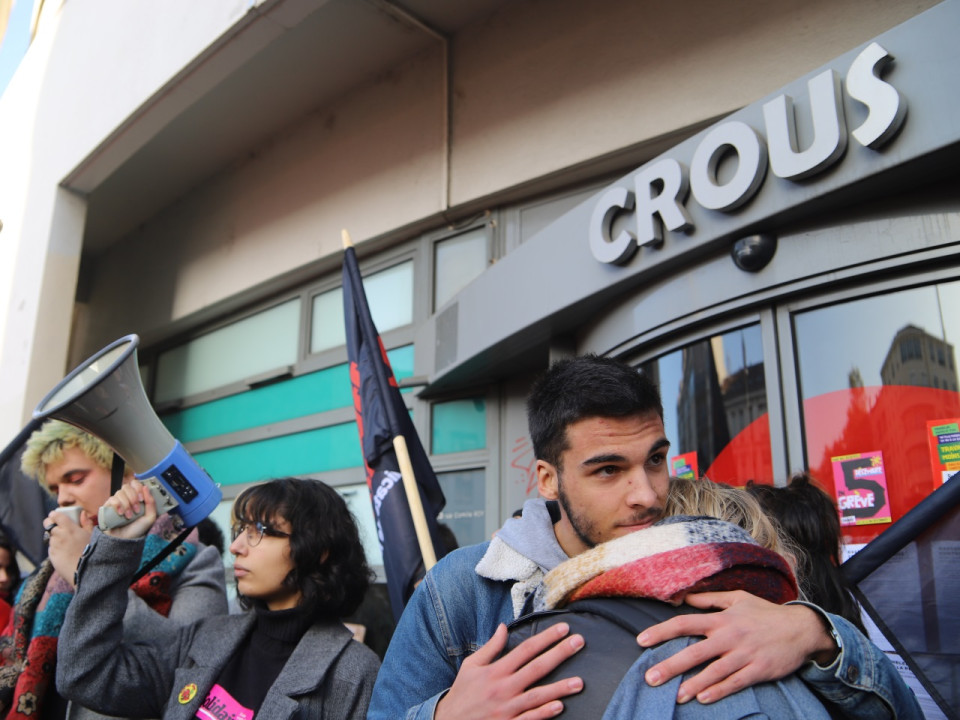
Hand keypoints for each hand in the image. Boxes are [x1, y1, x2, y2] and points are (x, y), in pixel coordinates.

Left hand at [44, 509, 94, 587]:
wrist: (85, 571)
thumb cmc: (92, 551)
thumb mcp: (92, 535)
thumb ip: (86, 523)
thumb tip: (82, 514)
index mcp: (69, 528)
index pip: (55, 516)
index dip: (54, 515)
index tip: (55, 515)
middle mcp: (59, 535)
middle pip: (48, 524)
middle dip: (51, 524)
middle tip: (57, 526)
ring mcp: (54, 546)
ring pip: (50, 537)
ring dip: (55, 537)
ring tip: (66, 543)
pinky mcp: (51, 555)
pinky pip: (52, 548)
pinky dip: (56, 548)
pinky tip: (66, 552)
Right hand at [101, 479, 156, 540]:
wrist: (124, 540)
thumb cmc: (136, 529)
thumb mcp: (149, 517)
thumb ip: (151, 502)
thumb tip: (146, 487)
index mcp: (135, 497)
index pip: (135, 483)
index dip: (138, 488)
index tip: (142, 499)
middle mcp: (125, 498)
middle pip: (127, 486)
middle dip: (133, 498)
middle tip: (136, 510)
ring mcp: (116, 502)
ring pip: (120, 492)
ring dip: (126, 504)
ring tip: (129, 516)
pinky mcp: (107, 507)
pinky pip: (111, 499)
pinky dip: (117, 505)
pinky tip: (120, 514)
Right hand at [435, 622, 583, 719]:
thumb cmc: (462, 693)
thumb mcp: (471, 666)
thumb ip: (490, 647)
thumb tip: (503, 627)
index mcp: (496, 671)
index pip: (525, 649)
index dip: (546, 637)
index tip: (563, 628)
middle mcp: (503, 687)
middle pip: (536, 668)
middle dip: (559, 653)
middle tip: (579, 642)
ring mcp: (507, 708)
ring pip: (537, 695)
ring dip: (559, 688)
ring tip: (580, 682)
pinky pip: (529, 719)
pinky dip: (544, 713)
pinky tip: (559, 706)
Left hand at [636, 590, 838, 704]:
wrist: (802, 628)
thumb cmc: (766, 613)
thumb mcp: (738, 598)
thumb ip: (710, 599)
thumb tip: (685, 597)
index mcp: (721, 619)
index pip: (684, 623)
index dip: (661, 632)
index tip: (642, 641)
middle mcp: (729, 636)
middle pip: (694, 651)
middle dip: (670, 665)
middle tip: (650, 678)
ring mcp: (744, 654)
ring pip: (713, 671)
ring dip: (693, 684)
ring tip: (675, 695)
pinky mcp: (759, 670)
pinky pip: (735, 682)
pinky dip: (719, 691)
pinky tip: (703, 699)